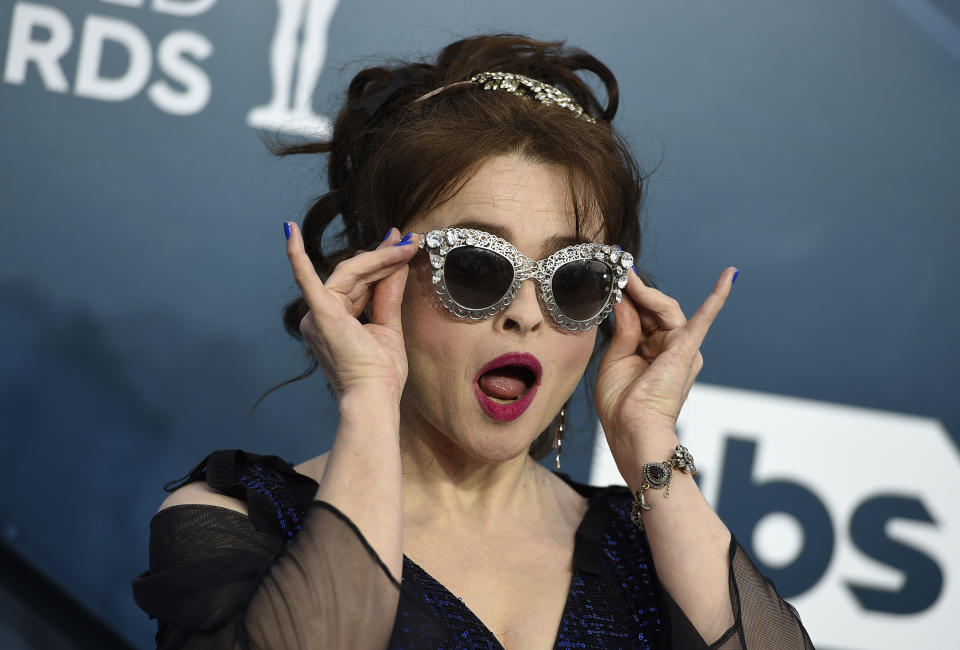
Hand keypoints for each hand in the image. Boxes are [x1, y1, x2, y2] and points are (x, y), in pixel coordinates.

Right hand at [285, 224, 418, 398]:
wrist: (374, 397)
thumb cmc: (381, 374)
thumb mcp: (389, 326)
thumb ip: (389, 292)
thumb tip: (398, 260)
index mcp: (336, 319)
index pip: (360, 282)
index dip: (381, 261)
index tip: (402, 244)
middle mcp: (321, 314)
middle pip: (355, 274)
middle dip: (383, 256)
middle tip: (408, 239)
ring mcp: (318, 313)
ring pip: (349, 272)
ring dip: (379, 257)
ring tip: (405, 246)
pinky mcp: (320, 313)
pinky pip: (305, 279)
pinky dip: (297, 255)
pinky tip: (289, 231)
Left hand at [594, 267, 736, 473]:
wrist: (632, 429)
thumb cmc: (622, 405)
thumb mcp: (616, 359)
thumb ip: (624, 328)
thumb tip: (622, 299)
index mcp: (654, 352)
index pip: (644, 316)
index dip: (630, 297)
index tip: (615, 277)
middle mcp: (673, 348)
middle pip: (656, 309)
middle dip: (637, 291)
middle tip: (618, 271)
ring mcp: (682, 348)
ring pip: (666, 309)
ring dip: (646, 292)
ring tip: (626, 278)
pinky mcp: (687, 349)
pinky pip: (704, 319)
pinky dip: (717, 297)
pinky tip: (729, 276)